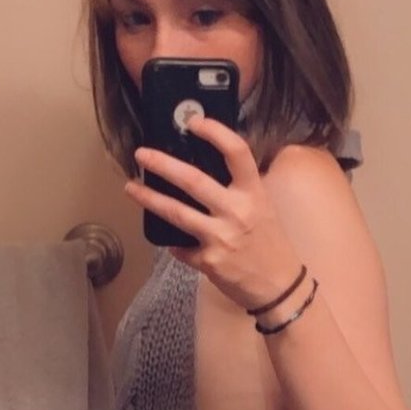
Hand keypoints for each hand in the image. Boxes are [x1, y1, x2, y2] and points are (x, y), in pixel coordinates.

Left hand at [125, 115, 300, 308]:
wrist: (279, 287)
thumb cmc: (270, 244)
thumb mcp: (263, 208)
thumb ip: (238, 190)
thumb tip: (204, 170)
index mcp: (254, 193)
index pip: (237, 152)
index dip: (215, 132)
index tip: (193, 122)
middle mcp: (237, 211)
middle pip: (193, 180)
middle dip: (162, 164)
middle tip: (141, 154)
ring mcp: (221, 237)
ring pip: (176, 212)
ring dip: (149, 198)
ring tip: (131, 187)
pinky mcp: (208, 261)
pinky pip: (180, 247)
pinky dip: (173, 242)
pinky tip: (169, 239)